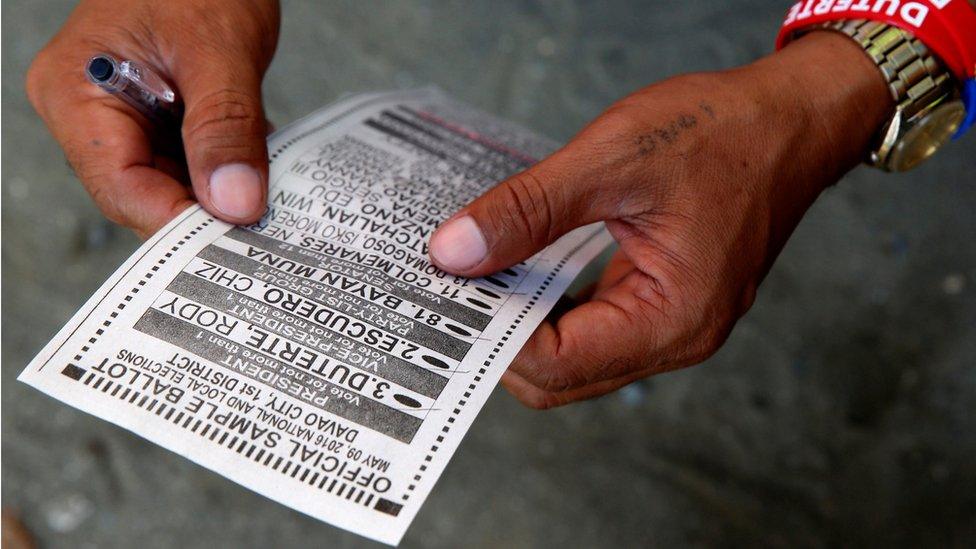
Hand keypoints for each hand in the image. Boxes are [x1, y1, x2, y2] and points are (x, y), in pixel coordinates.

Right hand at [27, 0, 279, 238]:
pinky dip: (230, 171)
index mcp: (76, 93)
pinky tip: (265, 174)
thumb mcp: (218, 49)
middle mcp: (92, 112)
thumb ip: (226, 126)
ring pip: (175, 185)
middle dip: (206, 212)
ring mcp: (128, 117)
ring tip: (272, 202)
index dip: (178, 222)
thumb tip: (235, 203)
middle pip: (146, 194)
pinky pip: (194, 163)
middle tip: (265, 232)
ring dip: (224, 195)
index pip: (121, 188)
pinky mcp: (163, 118)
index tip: (235, 240)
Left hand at [428, 32, 892, 407]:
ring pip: (573, 357)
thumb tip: (456, 251)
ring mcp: (673, 325)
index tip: (451, 289)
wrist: (793, 119)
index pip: (557, 364)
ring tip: (480, 273)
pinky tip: (522, 267)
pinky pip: (593, 327)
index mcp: (675, 317)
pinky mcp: (664, 303)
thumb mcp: (613, 161)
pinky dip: (550, 306)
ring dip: (522, 321)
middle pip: (560, 376)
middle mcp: (677, 337)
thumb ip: (529, 211)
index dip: (495, 334)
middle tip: (456, 280)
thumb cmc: (725, 133)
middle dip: (501, 335)